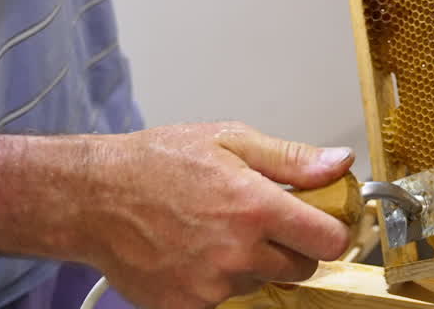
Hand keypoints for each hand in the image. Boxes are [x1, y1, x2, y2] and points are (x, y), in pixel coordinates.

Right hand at [80, 123, 354, 308]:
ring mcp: (213, 285)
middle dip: (292, 245)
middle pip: (301, 267)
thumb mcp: (231, 141)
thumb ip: (292, 158)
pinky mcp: (188, 307)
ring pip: (262, 282)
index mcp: (256, 208)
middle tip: (262, 220)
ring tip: (218, 230)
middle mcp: (238, 253)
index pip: (329, 241)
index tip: (322, 221)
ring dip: (253, 262)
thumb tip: (339, 163)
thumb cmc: (158, 163)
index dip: (330, 230)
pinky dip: (219, 280)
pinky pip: (226, 298)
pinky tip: (197, 251)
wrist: (94, 198)